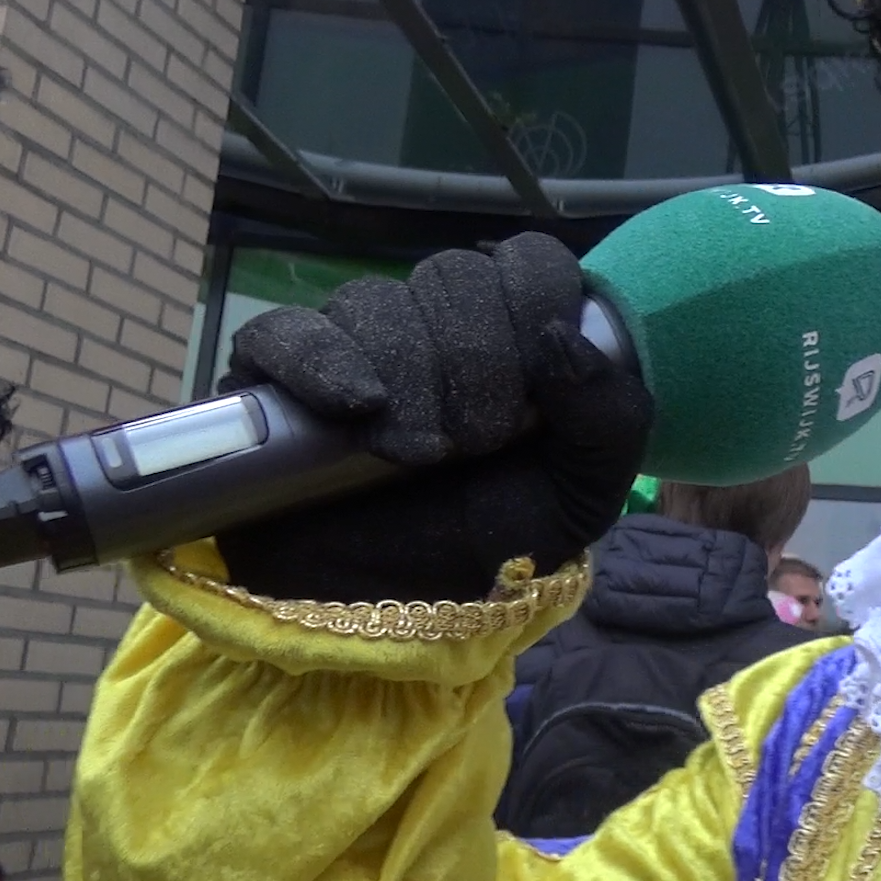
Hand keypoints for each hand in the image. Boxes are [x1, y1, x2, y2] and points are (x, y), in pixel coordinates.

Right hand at [212, 234, 651, 602]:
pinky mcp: (272, 380)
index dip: (532, 307)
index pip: (526, 260)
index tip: (533, 389)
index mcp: (511, 336)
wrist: (394, 620)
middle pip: (452, 276)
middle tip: (474, 442)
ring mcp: (350, 347)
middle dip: (475, 360)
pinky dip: (322, 361)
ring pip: (374, 300)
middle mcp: (431, 327)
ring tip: (418, 456)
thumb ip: (609, 418)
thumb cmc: (491, 552)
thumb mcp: (579, 497)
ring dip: (409, 379)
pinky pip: (284, 332)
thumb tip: (561, 336)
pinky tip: (358, 408)